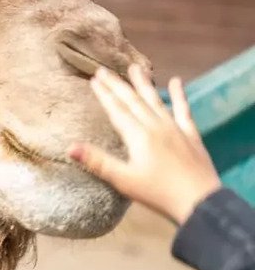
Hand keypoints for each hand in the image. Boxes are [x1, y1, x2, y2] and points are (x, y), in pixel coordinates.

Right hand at [69, 64, 220, 224]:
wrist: (200, 202)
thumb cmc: (158, 193)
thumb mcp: (123, 180)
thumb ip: (97, 161)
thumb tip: (70, 147)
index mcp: (138, 136)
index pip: (117, 109)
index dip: (104, 94)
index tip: (94, 79)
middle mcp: (155, 126)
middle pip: (133, 101)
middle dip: (117, 84)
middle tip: (104, 70)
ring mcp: (174, 129)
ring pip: (155, 100)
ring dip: (143, 84)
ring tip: (135, 67)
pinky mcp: (190, 135)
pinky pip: (183, 110)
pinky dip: (179, 95)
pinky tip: (177, 82)